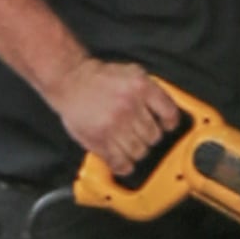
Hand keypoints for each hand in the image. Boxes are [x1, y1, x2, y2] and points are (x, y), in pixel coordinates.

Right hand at [51, 58, 183, 176]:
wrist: (70, 80)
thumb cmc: (100, 78)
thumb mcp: (131, 72)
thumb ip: (151, 89)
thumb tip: (167, 110)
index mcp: (141, 87)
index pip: (169, 114)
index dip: (169, 123)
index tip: (165, 126)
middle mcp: (129, 105)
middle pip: (154, 136)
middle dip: (148, 136)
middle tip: (139, 132)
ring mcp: (114, 125)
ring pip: (139, 151)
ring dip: (135, 150)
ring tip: (127, 143)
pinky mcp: (100, 140)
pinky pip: (120, 162)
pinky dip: (123, 165)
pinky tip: (121, 160)